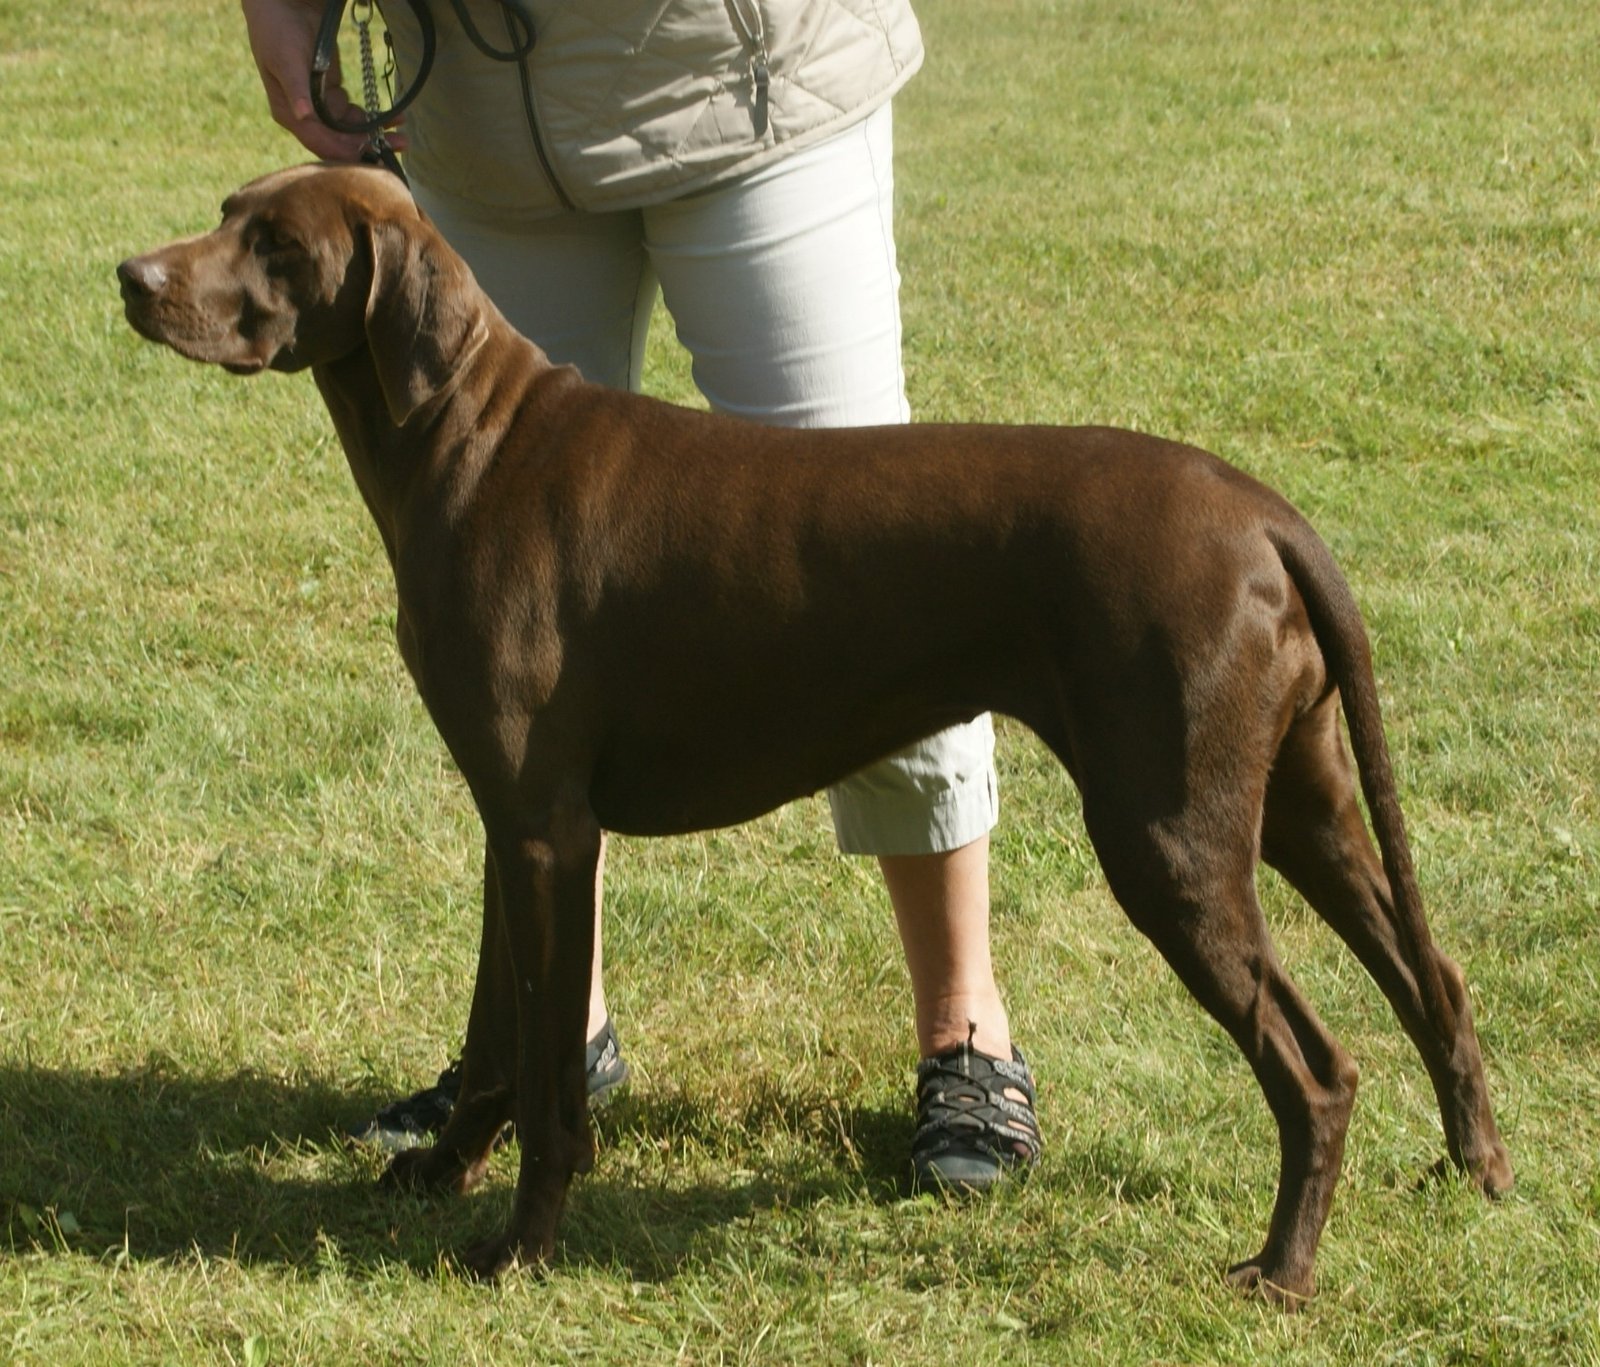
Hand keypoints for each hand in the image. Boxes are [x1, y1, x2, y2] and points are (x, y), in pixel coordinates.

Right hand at [240, 0, 407, 160]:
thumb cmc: (277, 31)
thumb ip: (296, 89)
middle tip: (397, 146)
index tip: (371, 154)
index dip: (345, 151)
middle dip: (368, 147)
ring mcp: (321, 107)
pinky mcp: (333, 95)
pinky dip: (375, 118)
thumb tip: (303, 117)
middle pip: (338, 142)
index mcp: (290, 114)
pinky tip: (397, 118)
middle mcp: (305, 117)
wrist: (284, 6)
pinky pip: (356, 115)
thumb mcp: (286, 60)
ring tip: (402, 138)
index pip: (319, 141)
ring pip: (351, 132)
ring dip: (376, 135)